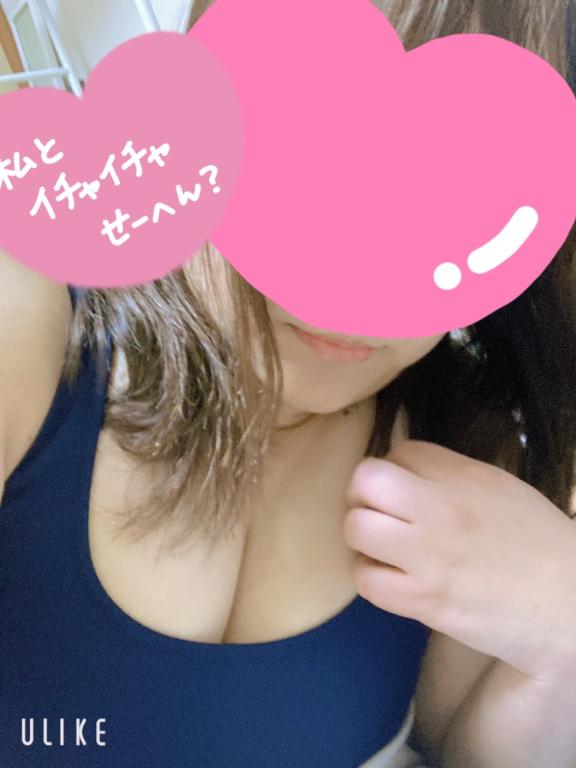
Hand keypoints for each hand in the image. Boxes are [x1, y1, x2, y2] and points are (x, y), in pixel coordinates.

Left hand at [342, 439, 575, 678]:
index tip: (404, 491)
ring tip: (381, 547)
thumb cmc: (537, 544)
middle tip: (378, 514)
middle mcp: (442, 509)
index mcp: (465, 477)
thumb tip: (405, 471)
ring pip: (356, 527)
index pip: (399, 451)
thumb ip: (451, 475)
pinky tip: (390, 578)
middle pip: (365, 480)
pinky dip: (371, 578)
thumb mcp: (499, 489)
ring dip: (361, 538)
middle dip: (362, 495)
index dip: (394, 469)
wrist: (570, 605)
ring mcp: (430, 556)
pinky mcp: (425, 601)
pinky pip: (367, 580)